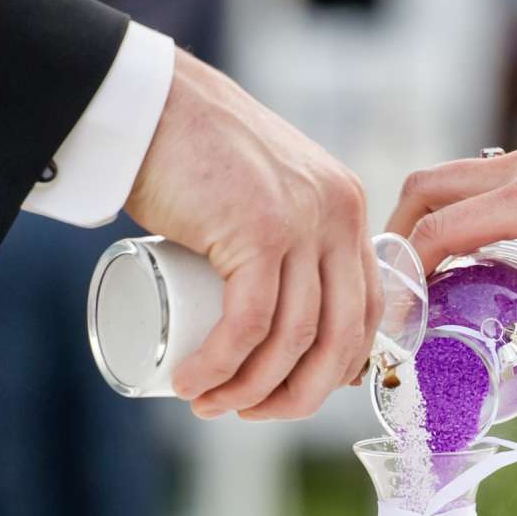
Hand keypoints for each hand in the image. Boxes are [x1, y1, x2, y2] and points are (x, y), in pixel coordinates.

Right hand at [125, 52, 378, 419]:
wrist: (150, 102)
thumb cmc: (192, 151)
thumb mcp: (264, 189)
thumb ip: (282, 228)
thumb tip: (271, 304)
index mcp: (346, 209)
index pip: (366, 310)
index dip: (334, 368)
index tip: (289, 392)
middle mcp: (338, 215)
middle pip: (339, 338)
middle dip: (295, 395)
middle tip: (247, 413)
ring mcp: (303, 222)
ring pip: (294, 339)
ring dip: (248, 389)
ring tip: (207, 403)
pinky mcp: (259, 230)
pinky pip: (249, 324)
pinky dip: (221, 366)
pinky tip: (195, 383)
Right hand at [385, 144, 516, 424]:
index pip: (436, 231)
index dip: (404, 275)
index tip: (395, 314)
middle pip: (424, 190)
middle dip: (396, 238)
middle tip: (395, 291)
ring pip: (447, 178)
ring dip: (424, 220)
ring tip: (422, 277)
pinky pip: (477, 181)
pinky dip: (456, 211)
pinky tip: (468, 258)